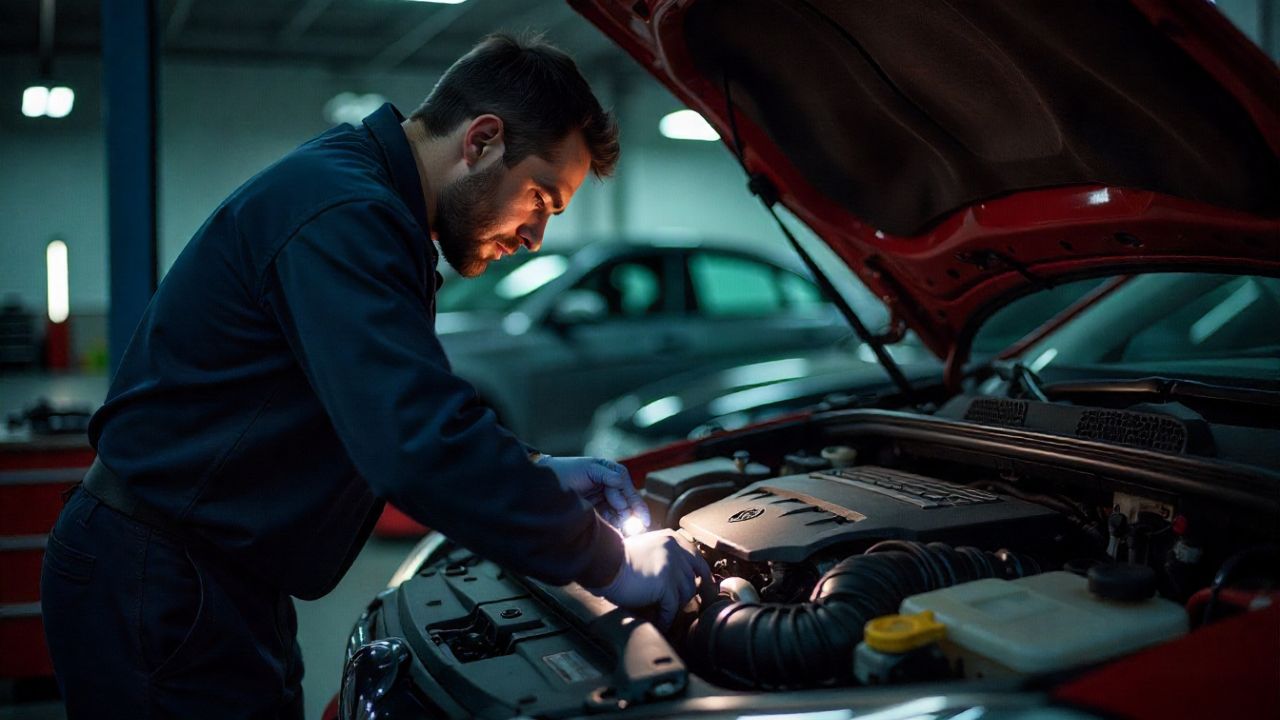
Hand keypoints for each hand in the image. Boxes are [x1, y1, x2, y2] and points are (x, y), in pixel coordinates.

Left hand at [536, 455, 650, 530]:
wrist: (542, 486)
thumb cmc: (566, 471)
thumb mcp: (589, 468)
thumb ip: (608, 474)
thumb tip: (622, 481)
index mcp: (610, 474)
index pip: (627, 489)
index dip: (634, 503)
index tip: (640, 517)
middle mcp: (609, 487)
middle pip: (627, 503)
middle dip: (633, 515)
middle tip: (637, 529)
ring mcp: (603, 500)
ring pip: (621, 513)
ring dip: (625, 523)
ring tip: (629, 533)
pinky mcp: (596, 512)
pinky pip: (611, 520)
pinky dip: (616, 526)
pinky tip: (619, 533)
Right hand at [586, 530, 713, 627]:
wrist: (605, 562)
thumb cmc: (618, 558)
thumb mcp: (647, 547)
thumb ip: (663, 555)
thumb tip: (676, 577)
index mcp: (672, 539)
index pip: (698, 559)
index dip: (703, 577)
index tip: (705, 589)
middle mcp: (676, 550)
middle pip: (694, 579)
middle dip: (688, 595)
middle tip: (682, 607)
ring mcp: (672, 567)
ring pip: (686, 594)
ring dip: (675, 607)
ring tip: (665, 613)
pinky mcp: (665, 584)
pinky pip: (672, 607)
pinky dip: (667, 618)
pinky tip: (661, 622)